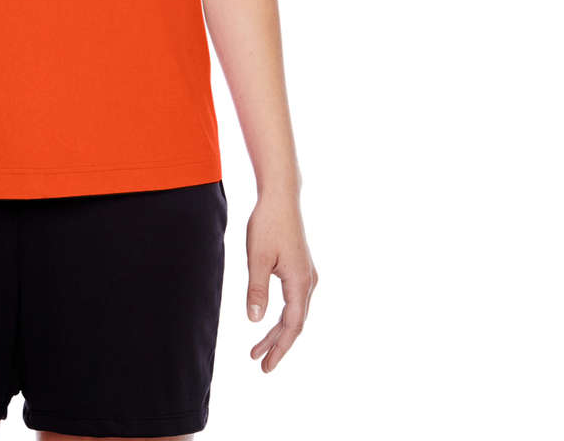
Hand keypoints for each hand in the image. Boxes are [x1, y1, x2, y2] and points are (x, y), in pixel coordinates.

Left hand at [245, 190, 317, 371]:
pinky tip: (270, 319)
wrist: (281, 197)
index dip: (279, 347)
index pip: (292, 325)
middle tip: (259, 362)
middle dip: (277, 344)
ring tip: (258, 347)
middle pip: (295, 322)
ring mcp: (306, 274)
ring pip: (295, 311)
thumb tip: (255, 321)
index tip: (265, 365)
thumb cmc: (268, 224)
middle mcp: (308, 281)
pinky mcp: (301, 267)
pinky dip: (282, 315)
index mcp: (300, 282)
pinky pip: (294, 300)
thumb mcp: (257, 258)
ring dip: (278, 330)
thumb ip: (257, 289)